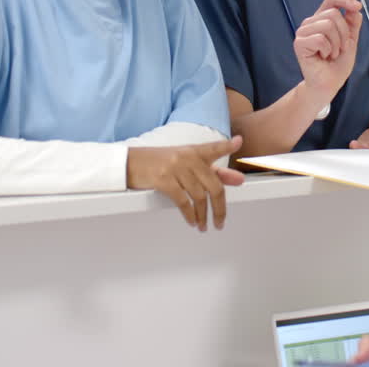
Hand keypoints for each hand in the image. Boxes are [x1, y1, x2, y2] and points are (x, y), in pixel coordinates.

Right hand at [127, 136, 244, 231]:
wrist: (130, 163)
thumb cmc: (159, 163)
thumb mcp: (186, 163)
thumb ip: (214, 171)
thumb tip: (238, 180)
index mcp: (194, 151)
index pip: (214, 148)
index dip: (227, 146)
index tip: (238, 142)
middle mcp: (187, 158)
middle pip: (213, 185)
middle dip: (219, 208)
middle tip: (220, 222)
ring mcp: (175, 168)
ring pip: (199, 197)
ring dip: (203, 216)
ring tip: (204, 226)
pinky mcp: (163, 179)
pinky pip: (182, 201)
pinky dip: (190, 215)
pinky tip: (192, 221)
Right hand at [294, 0, 362, 103]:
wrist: (329, 83)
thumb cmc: (337, 64)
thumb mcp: (350, 41)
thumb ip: (352, 24)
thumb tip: (355, 9)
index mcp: (322, 19)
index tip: (357, 6)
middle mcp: (311, 23)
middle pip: (333, 14)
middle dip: (344, 33)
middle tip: (341, 49)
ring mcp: (303, 32)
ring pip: (327, 25)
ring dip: (336, 43)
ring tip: (332, 54)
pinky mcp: (299, 43)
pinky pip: (320, 39)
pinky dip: (327, 50)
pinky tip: (323, 57)